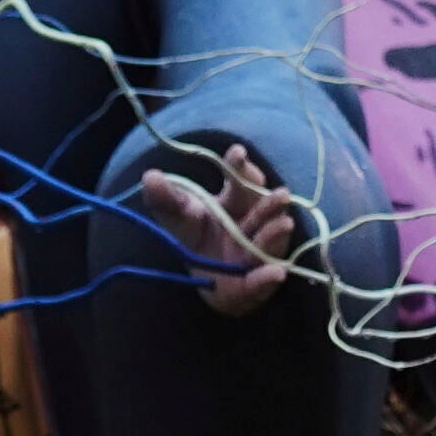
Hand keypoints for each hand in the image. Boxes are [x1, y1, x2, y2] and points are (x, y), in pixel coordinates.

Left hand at [133, 141, 308, 316]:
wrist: (209, 283)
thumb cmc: (198, 240)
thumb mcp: (178, 217)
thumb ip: (166, 198)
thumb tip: (151, 176)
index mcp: (236, 202)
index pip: (241, 181)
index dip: (240, 168)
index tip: (237, 152)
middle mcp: (254, 224)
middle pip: (264, 210)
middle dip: (272, 202)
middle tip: (282, 193)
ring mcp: (258, 253)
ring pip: (269, 242)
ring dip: (276, 234)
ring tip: (284, 224)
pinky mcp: (256, 283)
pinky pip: (263, 280)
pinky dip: (269, 276)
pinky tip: (277, 272)